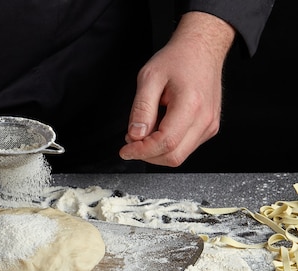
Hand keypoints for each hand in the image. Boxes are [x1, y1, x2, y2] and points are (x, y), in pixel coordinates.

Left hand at [120, 12, 234, 166]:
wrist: (202, 49)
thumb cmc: (178, 59)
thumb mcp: (149, 77)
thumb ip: (141, 108)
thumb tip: (135, 136)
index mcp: (191, 105)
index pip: (165, 143)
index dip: (141, 151)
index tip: (125, 150)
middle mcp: (205, 119)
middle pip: (173, 157)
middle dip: (147, 154)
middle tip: (132, 140)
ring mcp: (210, 125)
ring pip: (179, 156)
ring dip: (156, 150)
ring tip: (146, 127)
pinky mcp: (209, 128)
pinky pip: (185, 147)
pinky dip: (166, 144)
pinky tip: (159, 126)